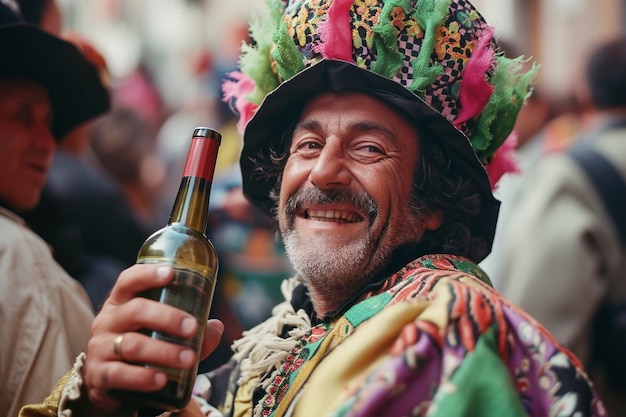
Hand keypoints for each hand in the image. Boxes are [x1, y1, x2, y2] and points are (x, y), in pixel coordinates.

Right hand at [80, 264, 223, 414]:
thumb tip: (217, 327)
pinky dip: (143, 377)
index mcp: (121, 303)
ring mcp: (100, 348)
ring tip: (189, 359)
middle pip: (135, 310)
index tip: (171, 273)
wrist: (105, 383)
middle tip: (193, 328)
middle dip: (168, 317)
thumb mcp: (157, 333)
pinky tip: (161, 380)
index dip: (147, 274)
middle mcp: (107, 321)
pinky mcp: (100, 375)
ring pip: (131, 344)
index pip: (128, 280)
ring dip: (164, 351)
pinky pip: (120, 374)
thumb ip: (187, 331)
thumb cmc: (139, 347)